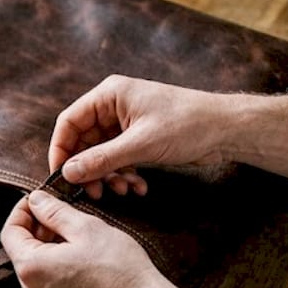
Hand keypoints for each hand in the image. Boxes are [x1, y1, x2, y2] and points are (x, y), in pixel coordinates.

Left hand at [0, 190, 214, 287]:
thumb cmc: (119, 269)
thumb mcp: (85, 228)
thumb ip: (54, 211)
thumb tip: (35, 201)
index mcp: (31, 267)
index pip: (9, 232)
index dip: (21, 211)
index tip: (38, 201)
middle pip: (22, 251)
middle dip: (38, 229)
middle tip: (62, 215)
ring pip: (38, 268)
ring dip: (50, 248)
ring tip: (77, 236)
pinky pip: (51, 285)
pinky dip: (59, 267)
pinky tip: (83, 259)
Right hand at [50, 75, 235, 198]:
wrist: (226, 129)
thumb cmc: (187, 124)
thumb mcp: (141, 144)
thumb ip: (102, 159)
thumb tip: (68, 172)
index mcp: (109, 95)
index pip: (69, 122)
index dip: (61, 150)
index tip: (61, 177)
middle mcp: (113, 107)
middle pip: (83, 142)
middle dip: (88, 169)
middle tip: (94, 192)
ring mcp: (126, 124)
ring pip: (101, 154)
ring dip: (109, 176)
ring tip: (123, 190)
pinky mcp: (138, 139)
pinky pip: (119, 160)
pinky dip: (124, 175)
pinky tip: (138, 187)